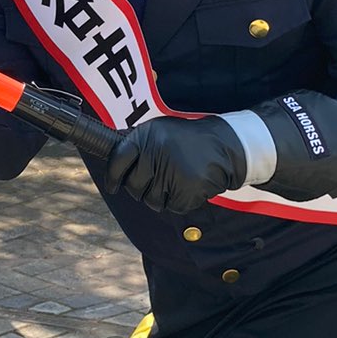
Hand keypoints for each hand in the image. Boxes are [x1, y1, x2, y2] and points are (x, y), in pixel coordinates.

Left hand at [104, 114, 248, 214]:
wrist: (224, 145)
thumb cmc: (188, 140)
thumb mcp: (161, 131)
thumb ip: (139, 144)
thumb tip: (114, 164)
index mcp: (147, 136)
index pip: (118, 160)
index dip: (112, 176)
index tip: (112, 185)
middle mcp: (156, 152)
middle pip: (133, 184)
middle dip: (139, 188)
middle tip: (154, 181)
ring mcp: (171, 172)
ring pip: (150, 199)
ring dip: (160, 196)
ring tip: (175, 180)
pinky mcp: (186, 190)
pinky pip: (171, 206)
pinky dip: (178, 200)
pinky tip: (187, 185)